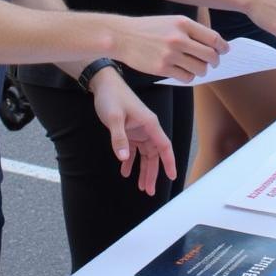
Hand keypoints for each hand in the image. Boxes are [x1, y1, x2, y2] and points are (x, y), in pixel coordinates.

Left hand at [89, 68, 176, 194]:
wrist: (103, 84)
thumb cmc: (112, 97)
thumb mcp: (114, 118)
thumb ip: (119, 138)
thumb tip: (124, 158)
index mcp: (149, 123)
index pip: (163, 145)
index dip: (169, 162)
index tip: (172, 176)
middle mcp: (147, 128)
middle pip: (154, 154)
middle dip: (153, 173)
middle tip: (150, 191)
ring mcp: (138, 130)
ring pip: (145, 154)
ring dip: (143, 170)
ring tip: (141, 187)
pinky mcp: (129, 131)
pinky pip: (133, 150)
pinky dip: (130, 161)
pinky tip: (124, 171)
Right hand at [108, 14, 227, 81]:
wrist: (123, 36)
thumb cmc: (149, 29)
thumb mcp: (171, 21)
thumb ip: (191, 30)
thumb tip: (213, 44)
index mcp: (183, 23)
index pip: (213, 37)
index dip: (222, 47)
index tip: (224, 51)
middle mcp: (179, 38)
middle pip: (210, 55)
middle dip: (215, 61)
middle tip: (214, 63)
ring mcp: (170, 54)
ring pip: (200, 69)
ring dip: (202, 71)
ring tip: (198, 68)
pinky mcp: (162, 68)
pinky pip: (186, 77)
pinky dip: (189, 77)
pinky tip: (185, 72)